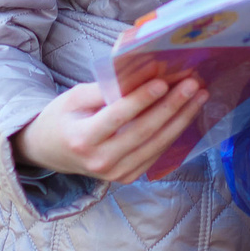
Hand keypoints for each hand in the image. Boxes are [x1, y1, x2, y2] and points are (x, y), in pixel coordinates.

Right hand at [13, 76, 206, 182]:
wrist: (50, 152)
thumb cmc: (62, 118)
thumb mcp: (74, 97)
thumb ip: (104, 88)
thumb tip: (141, 73)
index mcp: (82, 139)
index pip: (116, 117)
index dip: (141, 99)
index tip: (162, 81)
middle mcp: (99, 161)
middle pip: (142, 132)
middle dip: (171, 106)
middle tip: (192, 85)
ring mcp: (115, 174)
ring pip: (155, 145)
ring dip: (180, 119)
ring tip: (199, 97)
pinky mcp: (127, 177)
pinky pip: (155, 154)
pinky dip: (173, 133)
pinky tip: (187, 113)